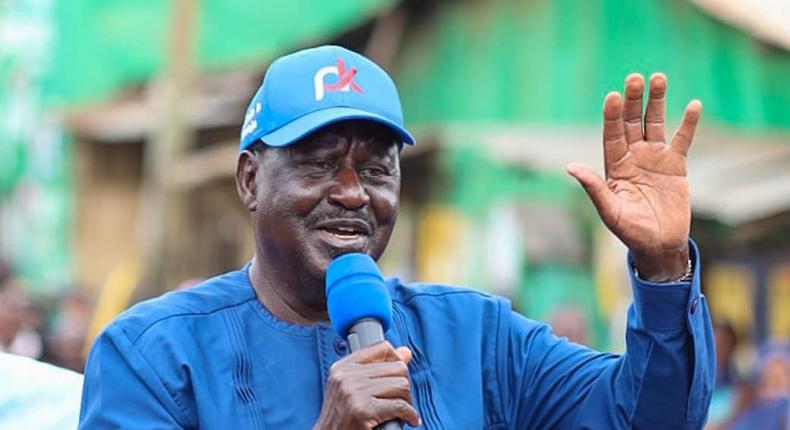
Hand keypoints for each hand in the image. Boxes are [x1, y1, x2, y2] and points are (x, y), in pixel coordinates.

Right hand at [314, 341, 420, 429]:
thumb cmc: (342, 419)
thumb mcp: (352, 389)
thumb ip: (378, 369)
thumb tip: (406, 352)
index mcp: (343, 368)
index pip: (382, 348)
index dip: (397, 361)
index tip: (398, 376)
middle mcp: (346, 376)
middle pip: (397, 367)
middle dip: (405, 385)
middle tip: (401, 399)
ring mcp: (354, 393)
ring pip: (402, 385)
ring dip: (408, 401)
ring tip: (402, 411)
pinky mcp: (363, 411)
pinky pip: (400, 406)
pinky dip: (411, 415)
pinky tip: (409, 420)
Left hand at [567, 73, 700, 280]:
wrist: (659, 244)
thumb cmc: (630, 231)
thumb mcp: (610, 211)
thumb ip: (593, 187)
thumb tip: (570, 167)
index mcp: (614, 165)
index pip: (611, 134)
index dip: (611, 115)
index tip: (612, 96)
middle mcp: (632, 156)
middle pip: (631, 122)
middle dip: (633, 100)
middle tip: (634, 77)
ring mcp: (654, 158)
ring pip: (654, 123)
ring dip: (657, 101)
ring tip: (658, 77)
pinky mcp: (676, 165)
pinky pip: (682, 139)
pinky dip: (688, 123)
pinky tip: (693, 105)